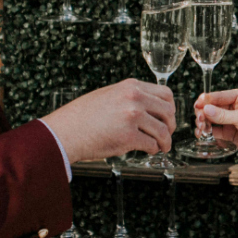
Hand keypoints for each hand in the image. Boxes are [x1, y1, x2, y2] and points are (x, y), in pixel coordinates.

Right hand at [42, 79, 175, 161]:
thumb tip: (150, 107)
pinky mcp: (129, 136)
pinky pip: (152, 144)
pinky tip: (149, 151)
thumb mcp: (109, 95)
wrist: (66, 131)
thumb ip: (130, 97)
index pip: (165, 94)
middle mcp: (134, 98)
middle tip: (167, 135)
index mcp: (131, 86)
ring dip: (165, 142)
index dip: (170, 109)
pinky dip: (153, 149)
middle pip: (168, 112)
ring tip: (161, 147)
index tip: (167, 118)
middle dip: (171, 126)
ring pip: (163, 130)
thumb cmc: (83, 117)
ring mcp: (132, 116)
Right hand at [196, 87, 237, 165]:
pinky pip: (215, 129)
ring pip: (212, 118)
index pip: (220, 95)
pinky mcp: (229, 131)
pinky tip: (203, 134)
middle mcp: (236, 105)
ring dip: (204, 123)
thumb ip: (222, 115)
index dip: (207, 99)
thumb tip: (205, 109)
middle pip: (213, 106)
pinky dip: (208, 131)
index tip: (198, 104)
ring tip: (201, 129)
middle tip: (199, 120)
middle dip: (204, 113)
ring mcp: (232, 118)